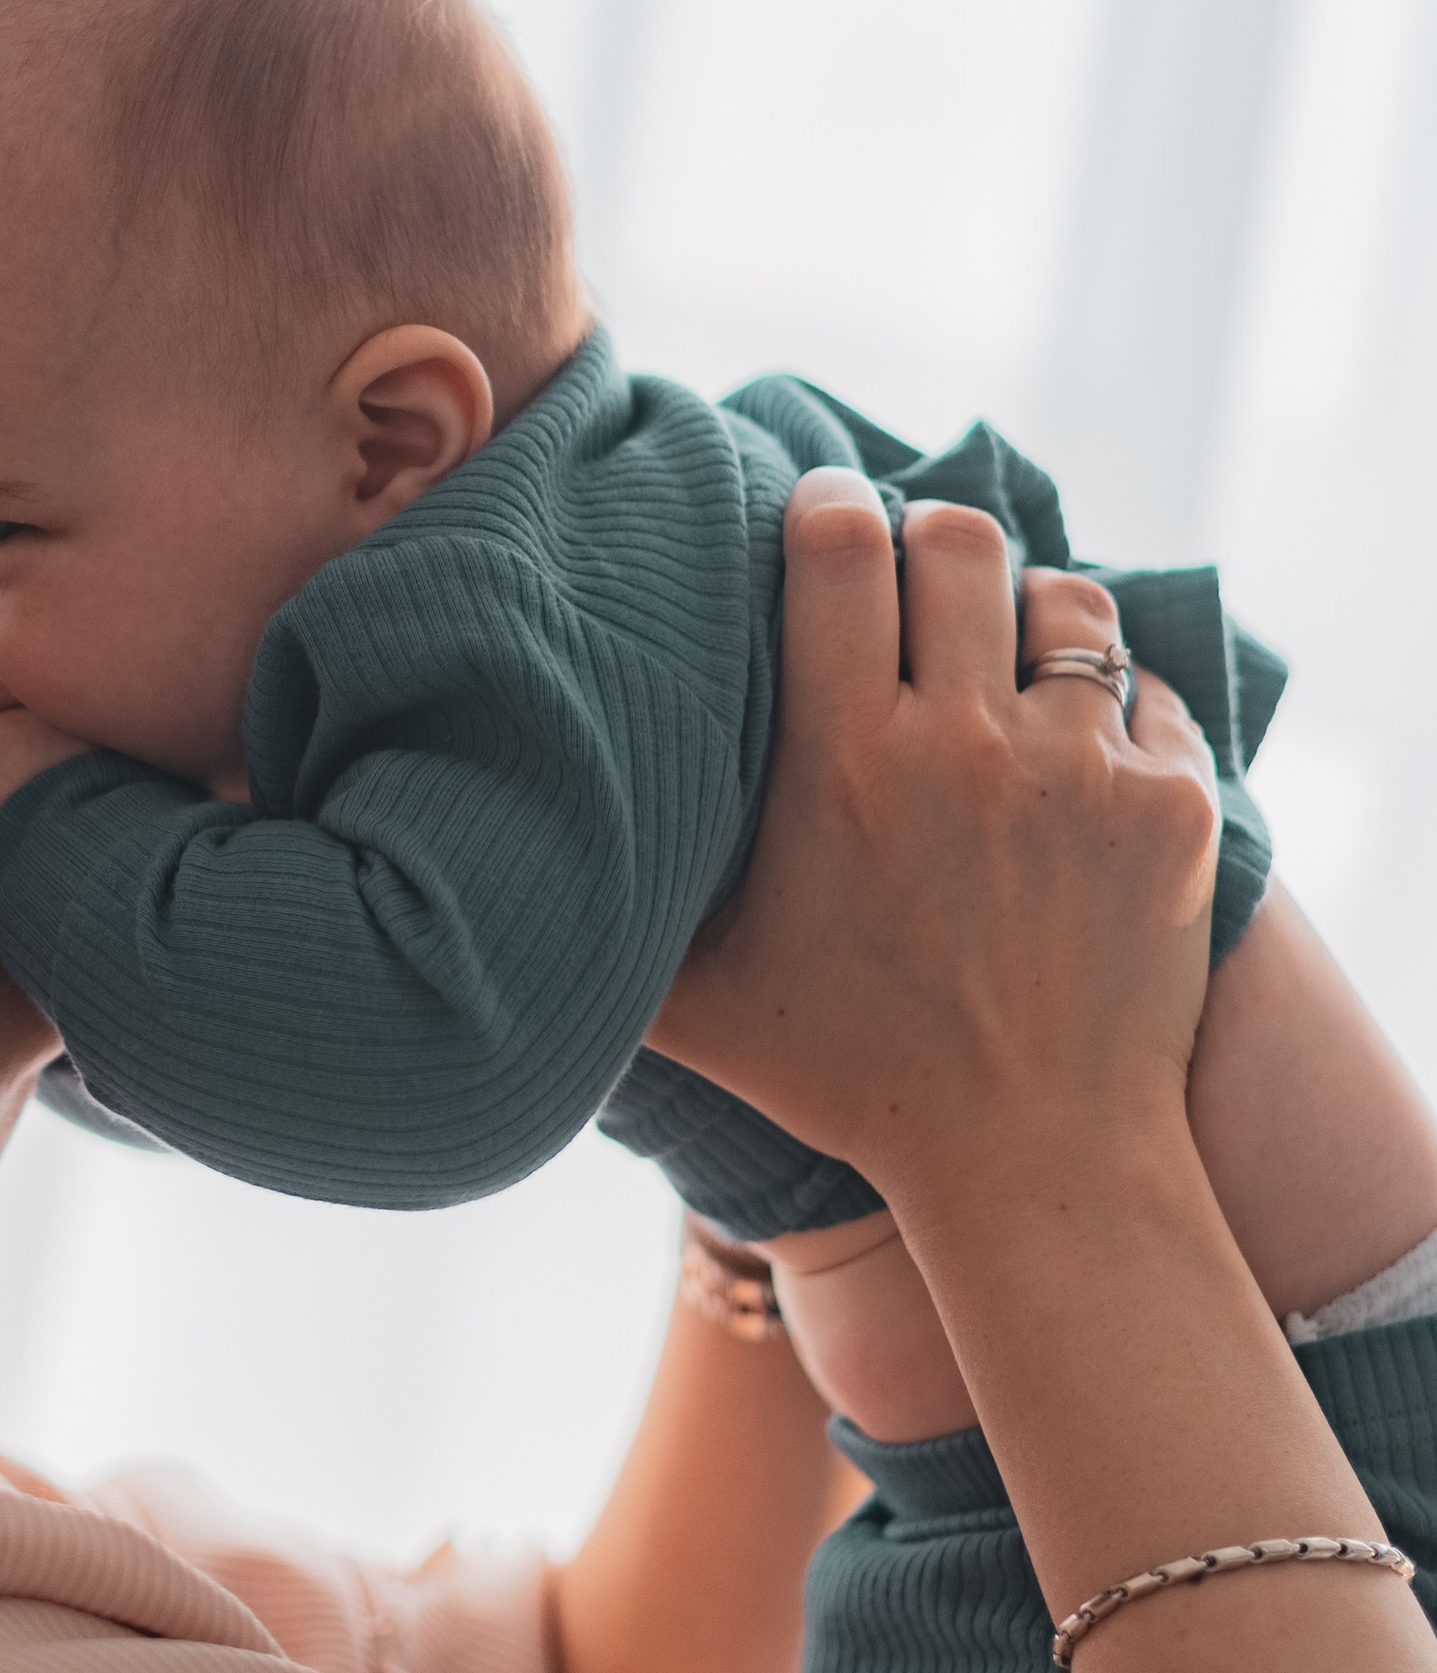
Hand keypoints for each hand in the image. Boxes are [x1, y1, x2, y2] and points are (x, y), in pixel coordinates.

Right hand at [649, 470, 1218, 1242]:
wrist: (1034, 1165)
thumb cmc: (850, 1081)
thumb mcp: (696, 1000)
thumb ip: (612, 913)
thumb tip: (500, 857)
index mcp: (842, 762)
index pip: (839, 550)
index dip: (829, 506)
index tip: (825, 512)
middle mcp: (966, 746)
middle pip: (960, 539)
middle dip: (933, 544)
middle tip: (919, 584)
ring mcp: (1083, 773)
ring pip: (1069, 603)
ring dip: (1033, 618)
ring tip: (1008, 661)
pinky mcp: (1173, 810)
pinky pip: (1150, 697)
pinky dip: (1119, 712)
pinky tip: (1082, 757)